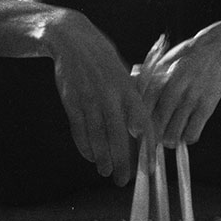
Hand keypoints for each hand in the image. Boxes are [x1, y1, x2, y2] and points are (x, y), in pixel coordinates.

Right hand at [49, 11, 153, 184]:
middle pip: (117, 135)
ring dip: (102, 157)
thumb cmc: (103, 59)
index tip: (149, 166)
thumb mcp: (123, 73)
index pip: (141, 123)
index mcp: (127, 88)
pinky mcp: (71, 101)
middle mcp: (109, 95)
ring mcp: (88, 98)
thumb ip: (132, 99)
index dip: (146, 147)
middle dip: (121, 161)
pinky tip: (91, 157)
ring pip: (96, 136)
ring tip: (106, 173)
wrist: (71, 39)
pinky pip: (78, 129)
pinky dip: (84, 145)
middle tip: (124, 180)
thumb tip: (142, 129)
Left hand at [134, 30, 220, 148]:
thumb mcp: (161, 63)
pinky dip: (186, 138)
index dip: (138, 124)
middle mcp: (175, 88)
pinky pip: (192, 133)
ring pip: (173, 133)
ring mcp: (191, 99)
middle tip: (153, 138)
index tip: (137, 132)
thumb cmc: (182, 59)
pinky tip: (185, 133)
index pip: (143, 108)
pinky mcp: (206, 107)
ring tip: (168, 139)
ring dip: (168, 140)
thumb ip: (144, 81)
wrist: (215, 51)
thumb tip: (128, 99)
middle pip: (157, 123)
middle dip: (152, 136)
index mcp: (160, 77)